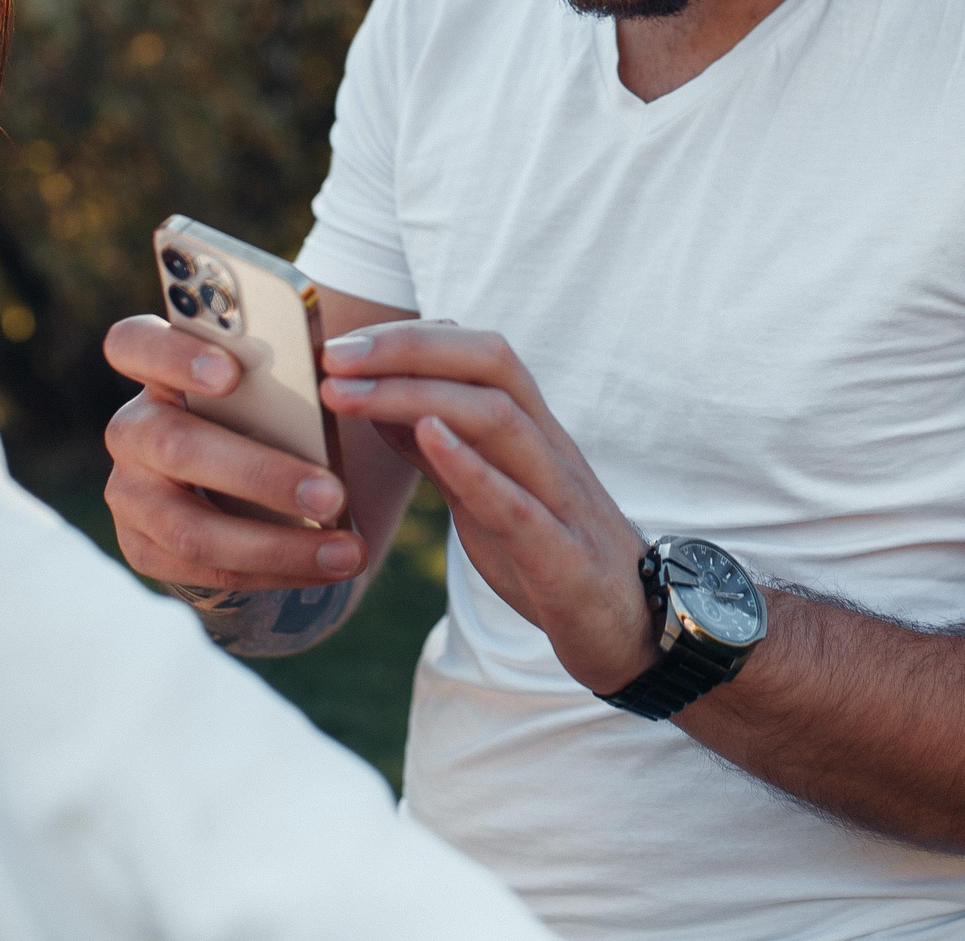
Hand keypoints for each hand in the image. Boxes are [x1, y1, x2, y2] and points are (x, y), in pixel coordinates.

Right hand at [102, 315, 367, 591]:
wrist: (244, 489)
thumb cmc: (269, 417)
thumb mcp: (273, 391)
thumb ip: (285, 383)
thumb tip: (338, 392)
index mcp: (159, 371)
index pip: (133, 344)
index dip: (174, 356)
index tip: (231, 373)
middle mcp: (134, 430)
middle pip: (174, 446)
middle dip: (261, 475)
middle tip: (333, 495)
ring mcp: (130, 493)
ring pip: (190, 528)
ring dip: (277, 544)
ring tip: (346, 551)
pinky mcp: (142, 547)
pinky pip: (203, 571)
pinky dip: (273, 571)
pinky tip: (325, 568)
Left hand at [318, 323, 656, 693]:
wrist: (630, 628)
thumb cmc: (551, 555)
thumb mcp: (488, 495)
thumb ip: (443, 452)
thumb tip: (379, 405)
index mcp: (532, 429)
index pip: (477, 351)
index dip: (409, 338)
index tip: (339, 345)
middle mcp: (549, 446)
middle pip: (490, 362)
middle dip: (408, 348)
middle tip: (334, 357)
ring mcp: (560, 497)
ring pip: (499, 419)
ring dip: (416, 397)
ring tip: (350, 395)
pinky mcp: (563, 556)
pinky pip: (518, 503)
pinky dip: (471, 465)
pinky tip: (426, 438)